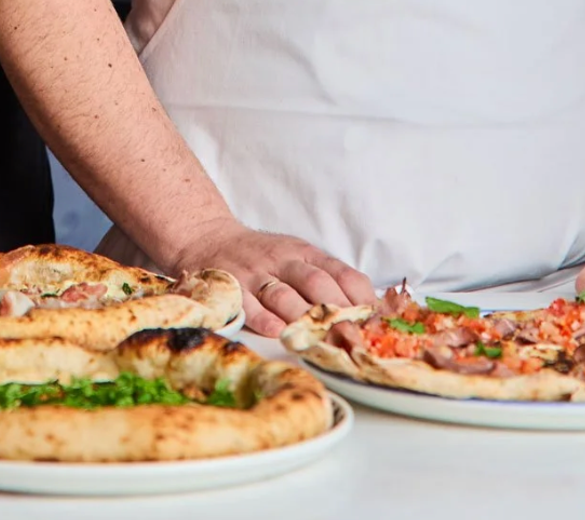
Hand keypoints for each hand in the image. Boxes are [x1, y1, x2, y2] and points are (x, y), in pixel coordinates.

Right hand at [173, 220, 375, 336]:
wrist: (207, 238)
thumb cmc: (261, 256)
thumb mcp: (295, 255)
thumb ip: (327, 278)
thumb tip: (371, 310)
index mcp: (304, 252)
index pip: (341, 272)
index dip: (362, 299)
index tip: (377, 324)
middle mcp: (281, 261)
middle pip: (317, 285)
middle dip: (339, 316)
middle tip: (355, 344)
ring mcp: (255, 274)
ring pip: (285, 297)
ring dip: (307, 322)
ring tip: (326, 346)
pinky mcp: (231, 288)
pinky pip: (250, 306)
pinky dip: (266, 321)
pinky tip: (280, 334)